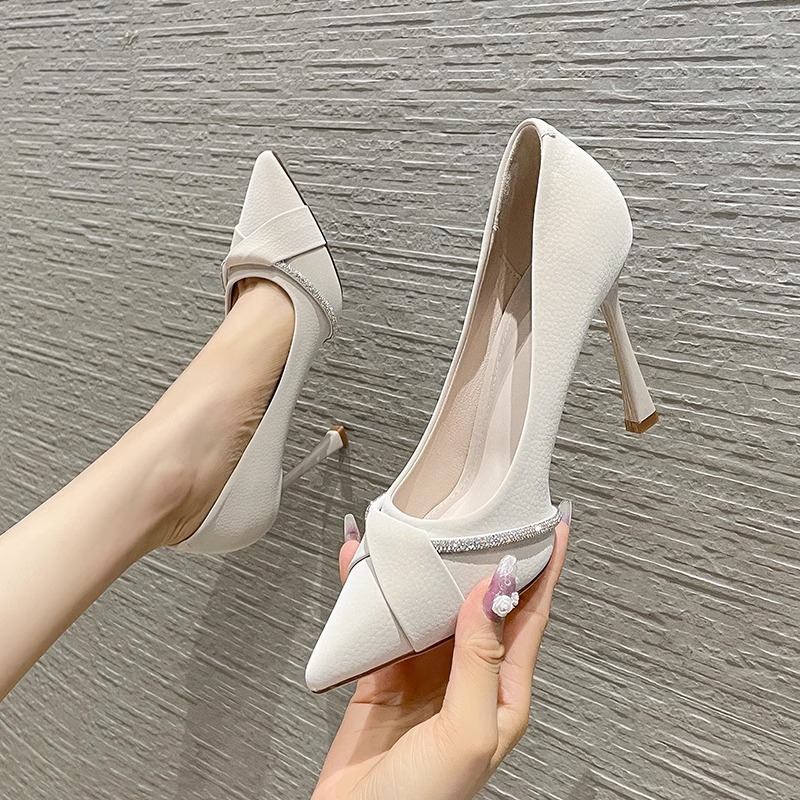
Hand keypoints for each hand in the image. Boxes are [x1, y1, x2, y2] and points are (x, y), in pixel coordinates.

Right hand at [313, 501, 571, 799]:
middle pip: (481, 602)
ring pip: (432, 606)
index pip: (531, 616)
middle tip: (484, 513)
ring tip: (425, 531)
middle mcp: (468, 676)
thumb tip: (492, 593)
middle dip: (484, 557)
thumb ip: (480, 659)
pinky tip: (366, 570)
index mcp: (503, 691)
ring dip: (428, 571)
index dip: (543, 568)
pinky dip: (374, 594)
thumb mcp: (467, 732)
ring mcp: (426, 674)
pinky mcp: (386, 676)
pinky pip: (385, 623)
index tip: (551, 525)